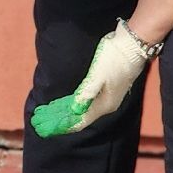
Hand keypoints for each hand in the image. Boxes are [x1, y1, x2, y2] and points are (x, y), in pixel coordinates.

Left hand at [30, 19, 154, 136]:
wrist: (132, 44)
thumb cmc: (114, 59)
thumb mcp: (98, 76)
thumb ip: (86, 94)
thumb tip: (74, 110)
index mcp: (105, 105)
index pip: (80, 121)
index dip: (62, 126)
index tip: (45, 128)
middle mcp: (105, 104)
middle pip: (79, 116)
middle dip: (59, 119)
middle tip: (39, 121)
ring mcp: (105, 96)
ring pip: (81, 109)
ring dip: (64, 112)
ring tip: (46, 114)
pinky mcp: (104, 88)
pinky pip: (85, 101)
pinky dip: (71, 103)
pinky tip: (62, 103)